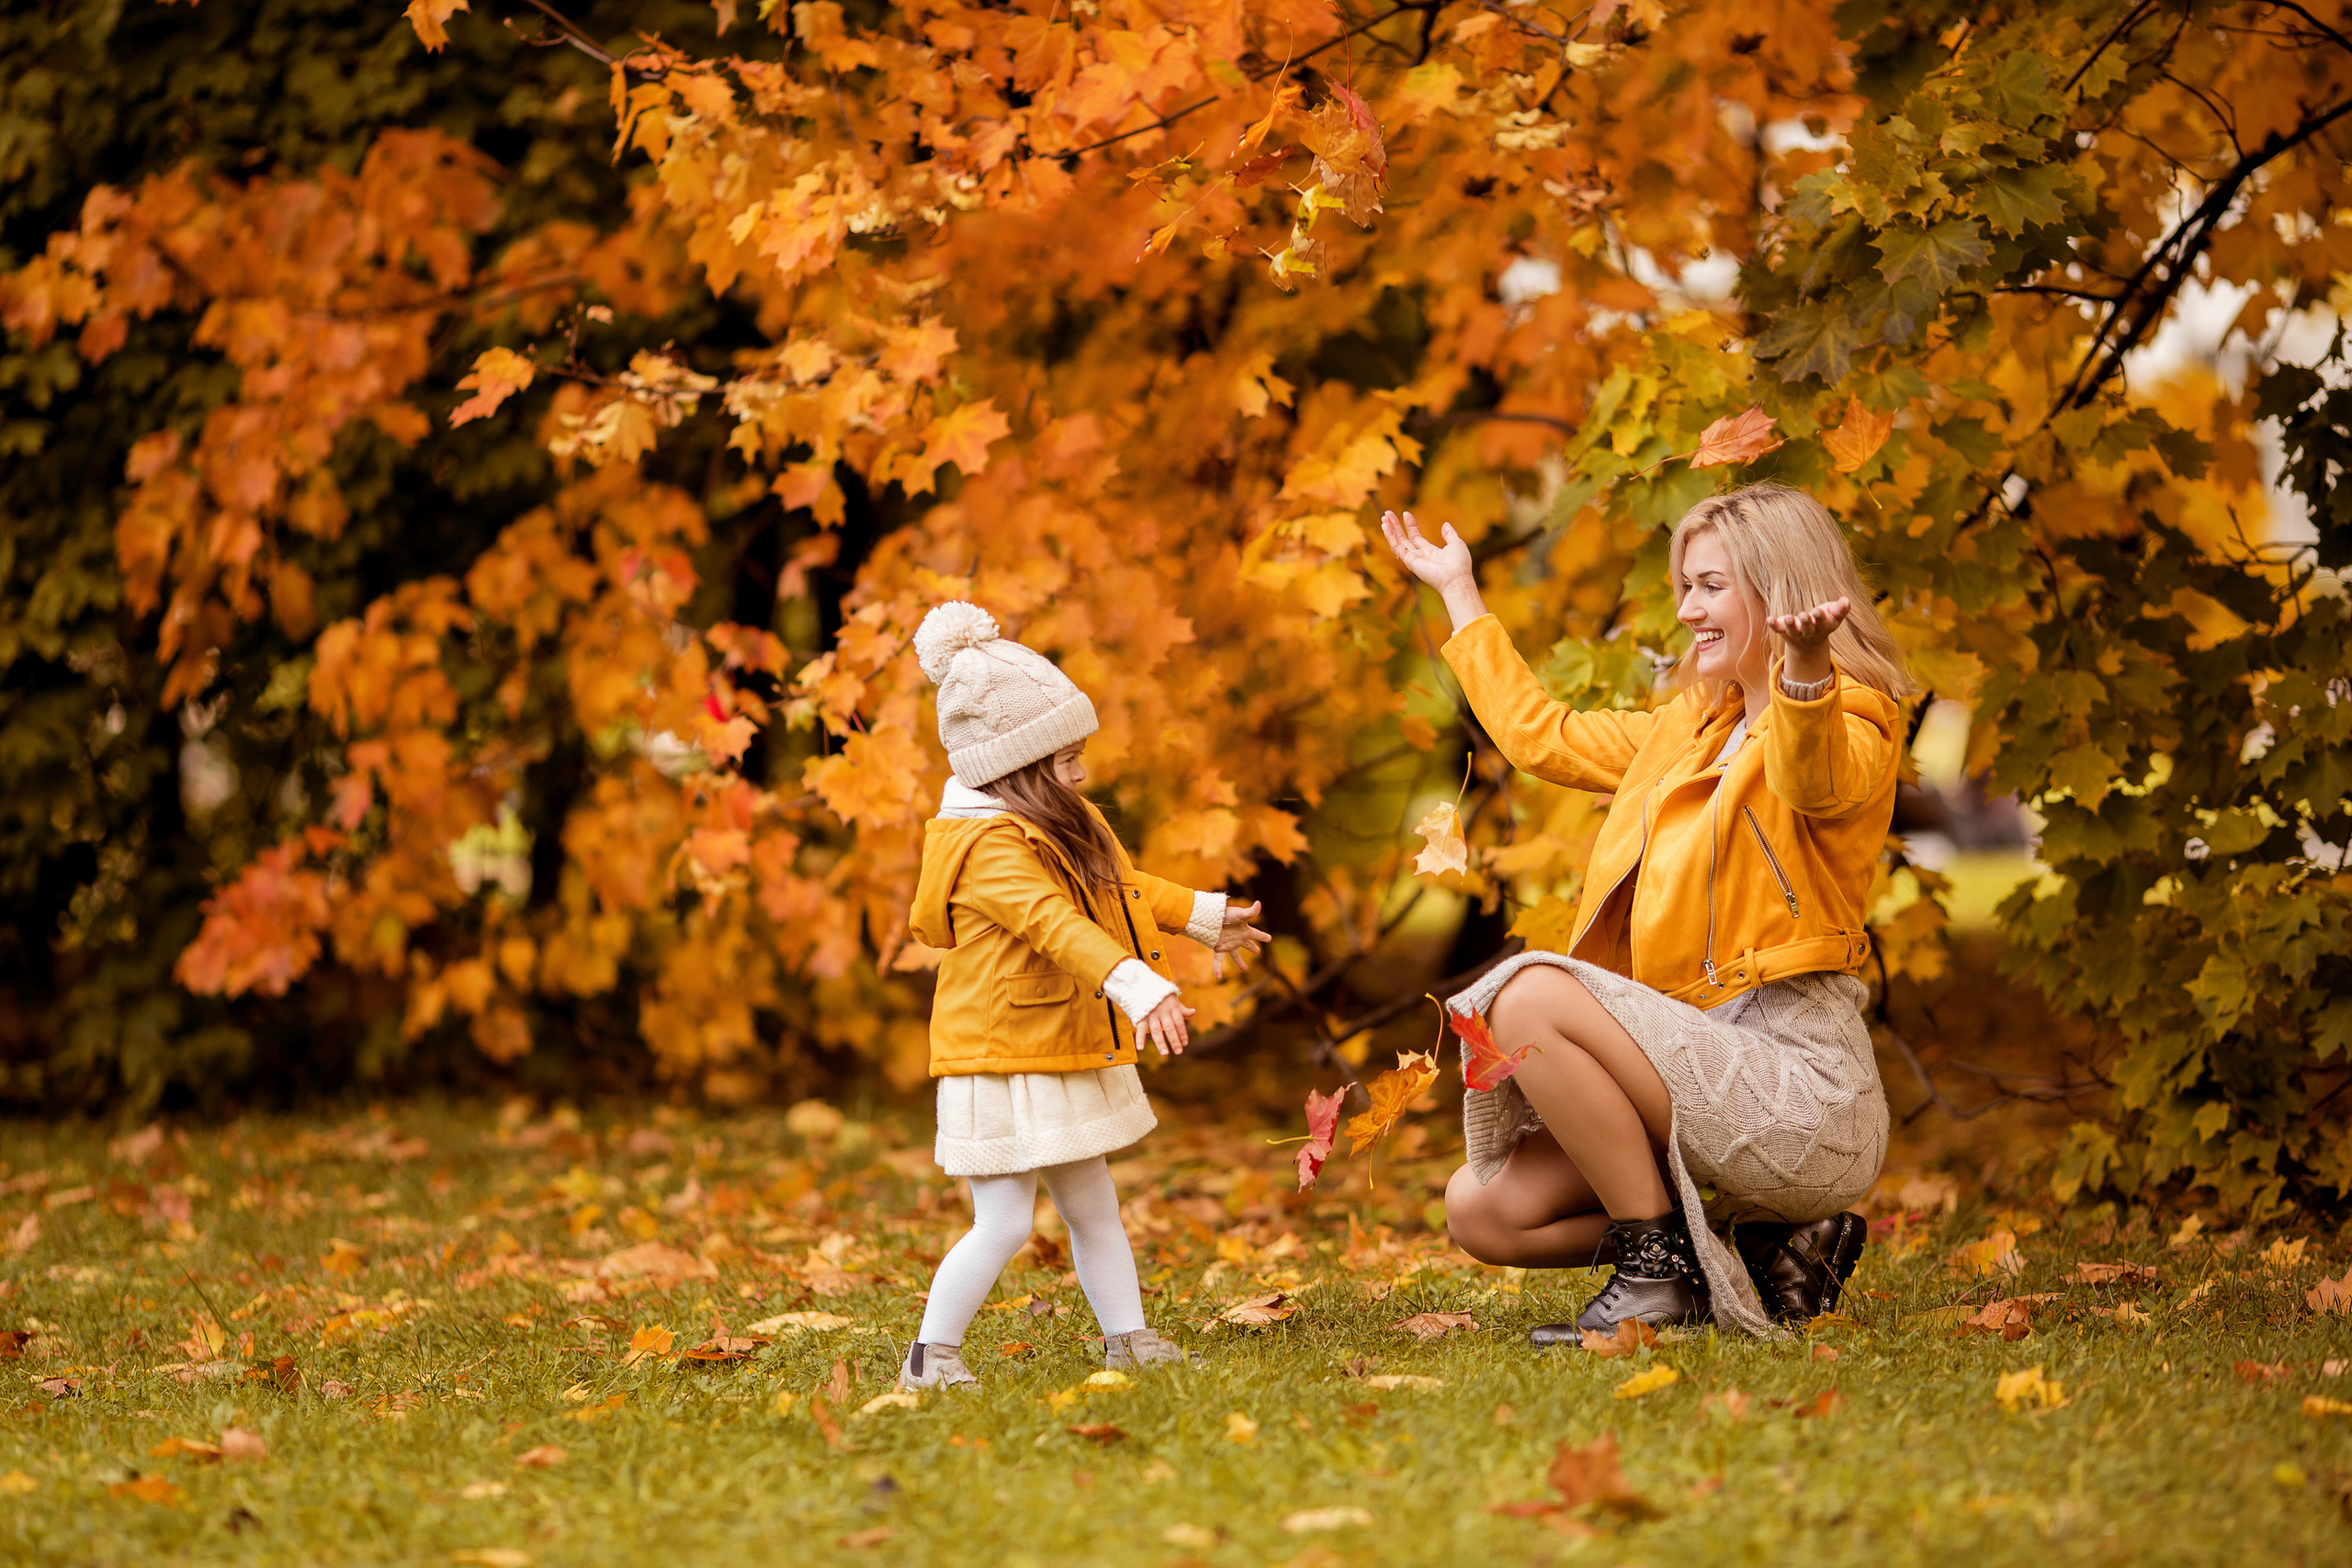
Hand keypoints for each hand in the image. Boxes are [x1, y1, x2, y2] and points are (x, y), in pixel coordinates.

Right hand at [1140, 994, 1194, 1056]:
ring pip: (1156, 1030)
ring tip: (1164, 1053)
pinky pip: (1140, 1028)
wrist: (1143, 983)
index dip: (1182, 1033)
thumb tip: (1193, 1012)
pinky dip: (1140, 1038)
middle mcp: (1163, 1011)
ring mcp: (1151, 1014)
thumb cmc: (1160, 993)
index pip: (1179, 1023)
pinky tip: (1140, 1048)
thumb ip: (1181, 1008)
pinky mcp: (1141, 1016)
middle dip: (1174, 1040)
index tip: (1185, 1044)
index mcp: (1172, 1007)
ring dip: (1160, 1042)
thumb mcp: (1173, 998)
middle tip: (1178, 1052)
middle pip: (1170, 1028)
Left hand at [1210, 898, 1272, 980]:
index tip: (1269, 938)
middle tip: (1258, 951)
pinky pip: (1219, 960)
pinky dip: (1218, 968)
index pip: (1257, 934)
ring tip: (1244, 968)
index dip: (1263, 937)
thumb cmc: (1226, 914)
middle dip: (1252, 948)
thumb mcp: (1240, 914)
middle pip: (1247, 945)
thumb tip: (1258, 904)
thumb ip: (1251, 912)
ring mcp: (1229, 944)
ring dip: (1239, 961)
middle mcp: (1238, 938)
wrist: (1210, 917)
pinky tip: (1218, 977)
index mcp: (1245, 931)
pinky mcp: (1219, 948)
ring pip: (1235, 955)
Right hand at [1378, 510, 1489, 634]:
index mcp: (1430, 552)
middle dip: (1396, 526)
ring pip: (1398, 542)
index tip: (1406, 514)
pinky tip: (1386, 526)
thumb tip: (1445, 524)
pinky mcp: (1410, 562)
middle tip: (1387, 514)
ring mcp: (1413, 559)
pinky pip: (1397, 547)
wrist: (1457, 578)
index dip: (1410, 525)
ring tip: (1384, 517)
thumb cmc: (1459, 564)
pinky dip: (1390, 537)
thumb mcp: (1456, 543)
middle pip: (1404, 539)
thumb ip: (1449, 534)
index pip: (1415, 537)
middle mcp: (1420, 556)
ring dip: (1390, 530)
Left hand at [1766, 596, 1848, 687]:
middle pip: (1808, 630)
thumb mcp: (1833, 617)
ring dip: (1791, 625)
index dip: (1821, 618)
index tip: (1817, 611)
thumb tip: (1846, 600)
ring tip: (1788, 617)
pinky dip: (1773, 625)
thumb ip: (1840, 609)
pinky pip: (1778, 630)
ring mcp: (1796, 634)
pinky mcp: (1784, 632)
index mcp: (1824, 629)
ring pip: (1793, 632)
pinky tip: (1769, 619)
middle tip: (1804, 615)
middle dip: (1806, 622)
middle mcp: (1810, 634)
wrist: (1807, 644)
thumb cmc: (1822, 623)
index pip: (1825, 625)